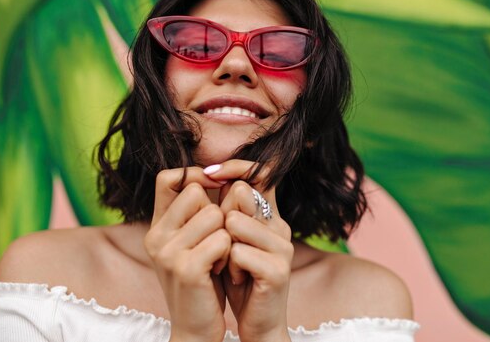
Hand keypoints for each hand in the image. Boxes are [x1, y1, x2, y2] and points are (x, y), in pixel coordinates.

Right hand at [144, 168, 230, 341]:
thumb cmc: (202, 282)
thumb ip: (195, 213)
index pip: (169, 177)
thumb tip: (216, 175)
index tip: (215, 188)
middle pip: (196, 192)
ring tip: (219, 257)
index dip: (196, 175)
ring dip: (226, 234)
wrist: (195, 329)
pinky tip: (222, 269)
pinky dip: (230, 252)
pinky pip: (222, 238)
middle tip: (217, 239)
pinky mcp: (186, 269)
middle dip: (217, 210)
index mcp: (156, 226)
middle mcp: (156, 235)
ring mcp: (168, 252)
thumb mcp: (193, 243)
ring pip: (214, 214)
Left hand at [204, 160, 293, 341]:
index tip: (209, 172)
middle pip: (240, 193)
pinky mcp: (279, 268)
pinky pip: (237, 252)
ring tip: (230, 265)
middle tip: (223, 245)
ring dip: (223, 247)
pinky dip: (230, 267)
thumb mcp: (228, 241)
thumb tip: (207, 175)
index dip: (235, 166)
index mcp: (269, 215)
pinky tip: (239, 279)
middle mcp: (280, 224)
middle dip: (220, 217)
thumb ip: (225, 211)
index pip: (260, 172)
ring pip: (234, 222)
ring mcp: (282, 245)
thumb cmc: (239, 279)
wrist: (258, 323)